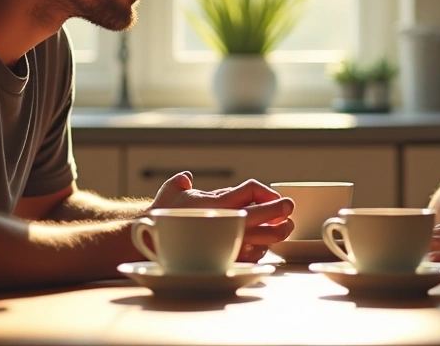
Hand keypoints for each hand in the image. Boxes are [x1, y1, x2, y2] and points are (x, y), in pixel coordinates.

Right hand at [151, 172, 294, 261]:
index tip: (276, 196)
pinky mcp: (227, 260)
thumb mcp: (169, 192)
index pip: (250, 190)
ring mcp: (227, 243)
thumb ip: (180, 182)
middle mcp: (224, 222)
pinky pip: (252, 256)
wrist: (151, 246)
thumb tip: (187, 178)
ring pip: (263, 240)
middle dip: (281, 213)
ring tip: (283, 227)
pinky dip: (261, 250)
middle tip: (288, 209)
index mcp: (215, 203)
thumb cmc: (161, 218)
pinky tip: (263, 244)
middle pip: (264, 217)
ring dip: (275, 234)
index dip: (267, 192)